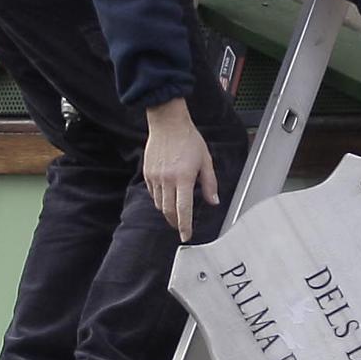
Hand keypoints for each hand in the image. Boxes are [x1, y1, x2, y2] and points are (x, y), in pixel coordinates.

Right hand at [143, 99, 217, 241]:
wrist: (167, 123)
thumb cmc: (188, 139)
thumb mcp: (205, 160)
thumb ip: (210, 183)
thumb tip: (213, 201)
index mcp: (184, 177)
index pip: (183, 209)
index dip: (185, 226)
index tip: (186, 236)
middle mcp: (167, 179)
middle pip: (169, 211)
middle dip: (176, 222)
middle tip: (181, 227)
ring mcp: (155, 177)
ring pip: (159, 204)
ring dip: (167, 211)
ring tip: (175, 212)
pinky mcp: (147, 173)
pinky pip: (152, 193)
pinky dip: (159, 199)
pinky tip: (166, 196)